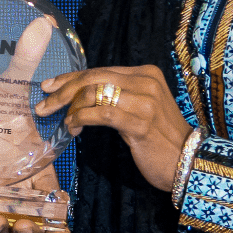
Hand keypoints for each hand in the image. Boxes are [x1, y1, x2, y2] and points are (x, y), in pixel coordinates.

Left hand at [36, 65, 190, 191]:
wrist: (188, 161)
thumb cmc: (160, 138)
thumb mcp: (140, 107)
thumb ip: (116, 95)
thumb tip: (77, 94)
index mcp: (145, 73)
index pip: (99, 70)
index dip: (70, 78)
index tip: (49, 86)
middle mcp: (146, 82)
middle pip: (93, 79)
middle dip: (63, 91)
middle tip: (44, 105)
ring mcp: (145, 101)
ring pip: (94, 94)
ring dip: (71, 109)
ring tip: (64, 122)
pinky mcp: (140, 123)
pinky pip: (101, 114)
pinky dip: (81, 119)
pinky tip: (74, 128)